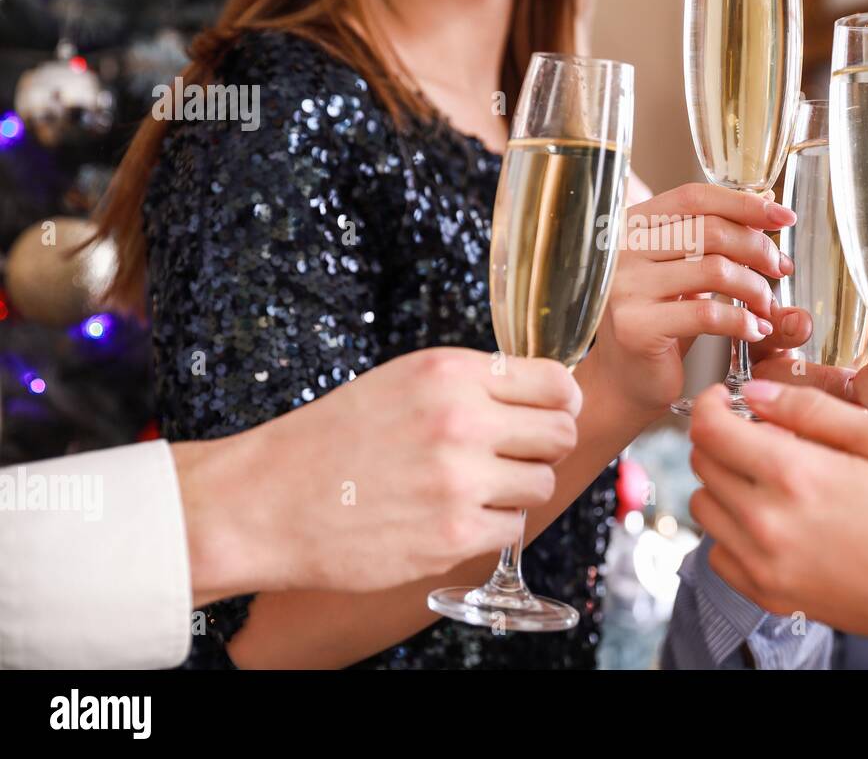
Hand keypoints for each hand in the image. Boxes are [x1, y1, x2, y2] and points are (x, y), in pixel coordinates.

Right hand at [179, 347, 580, 598]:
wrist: (265, 501)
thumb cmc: (332, 439)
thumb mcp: (402, 381)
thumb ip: (472, 383)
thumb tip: (542, 394)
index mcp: (449, 373)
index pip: (555, 381)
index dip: (562, 400)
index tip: (554, 411)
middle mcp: (460, 421)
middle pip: (560, 432)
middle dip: (546, 445)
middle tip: (515, 454)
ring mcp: (458, 481)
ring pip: (542, 482)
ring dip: (517, 488)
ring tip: (473, 487)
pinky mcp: (452, 535)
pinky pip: (513, 527)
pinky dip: (492, 525)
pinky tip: (454, 515)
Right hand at [579, 183, 796, 415]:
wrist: (627, 380)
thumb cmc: (661, 322)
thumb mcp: (685, 271)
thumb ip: (714, 239)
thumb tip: (767, 206)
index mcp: (633, 227)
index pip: (694, 198)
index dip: (743, 203)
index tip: (783, 215)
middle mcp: (622, 252)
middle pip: (710, 230)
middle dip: (758, 248)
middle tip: (779, 269)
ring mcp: (626, 289)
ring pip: (715, 270)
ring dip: (755, 288)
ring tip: (765, 306)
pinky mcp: (637, 327)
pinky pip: (707, 314)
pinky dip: (742, 321)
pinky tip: (755, 330)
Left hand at [687, 380, 867, 655]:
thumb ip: (811, 409)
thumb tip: (755, 392)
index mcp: (795, 475)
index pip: (709, 430)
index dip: (709, 405)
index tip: (723, 399)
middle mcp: (768, 522)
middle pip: (702, 464)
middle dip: (720, 439)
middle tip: (757, 435)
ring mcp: (763, 563)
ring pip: (703, 507)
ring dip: (723, 483)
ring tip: (768, 478)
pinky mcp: (767, 594)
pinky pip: (718, 552)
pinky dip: (732, 531)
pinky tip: (771, 521)